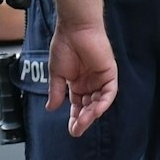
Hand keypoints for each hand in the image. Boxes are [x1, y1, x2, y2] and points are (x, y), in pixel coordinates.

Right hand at [47, 22, 117, 137]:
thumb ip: (55, 91)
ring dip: (92, 114)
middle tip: (76, 129)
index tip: (71, 130)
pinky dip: (103, 102)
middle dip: (83, 119)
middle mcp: (90, 84)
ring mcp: (100, 79)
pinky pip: (109, 92)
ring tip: (83, 122)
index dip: (75, 118)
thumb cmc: (64, 46)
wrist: (74, 29)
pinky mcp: (109, 74)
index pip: (78, 106)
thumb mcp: (56, 73)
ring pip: (99, 102)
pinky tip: (95, 110)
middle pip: (88, 107)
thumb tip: (50, 108)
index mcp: (77, 84)